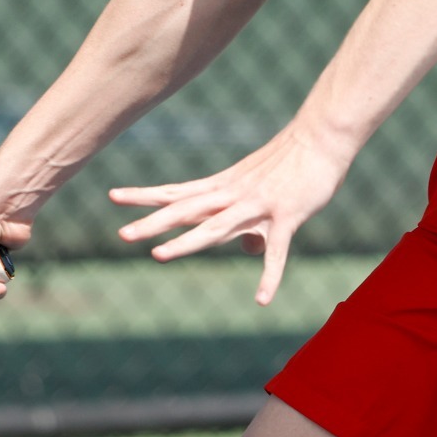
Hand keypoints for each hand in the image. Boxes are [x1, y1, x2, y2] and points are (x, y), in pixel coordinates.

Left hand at [108, 126, 350, 305]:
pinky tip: (262, 300)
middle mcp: (233, 195)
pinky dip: (270, 276)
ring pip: (215, 227)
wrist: (323, 136)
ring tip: (157, 256)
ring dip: (186, 242)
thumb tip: (252, 251)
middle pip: (186, 211)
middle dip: (153, 223)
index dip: (146, 196)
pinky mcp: (287, 216)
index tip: (114, 196)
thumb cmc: (293, 162)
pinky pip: (277, 252)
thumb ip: (253, 223)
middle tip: (121, 234)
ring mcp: (258, 205)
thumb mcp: (263, 190)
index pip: (177, 192)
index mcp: (224, 186)